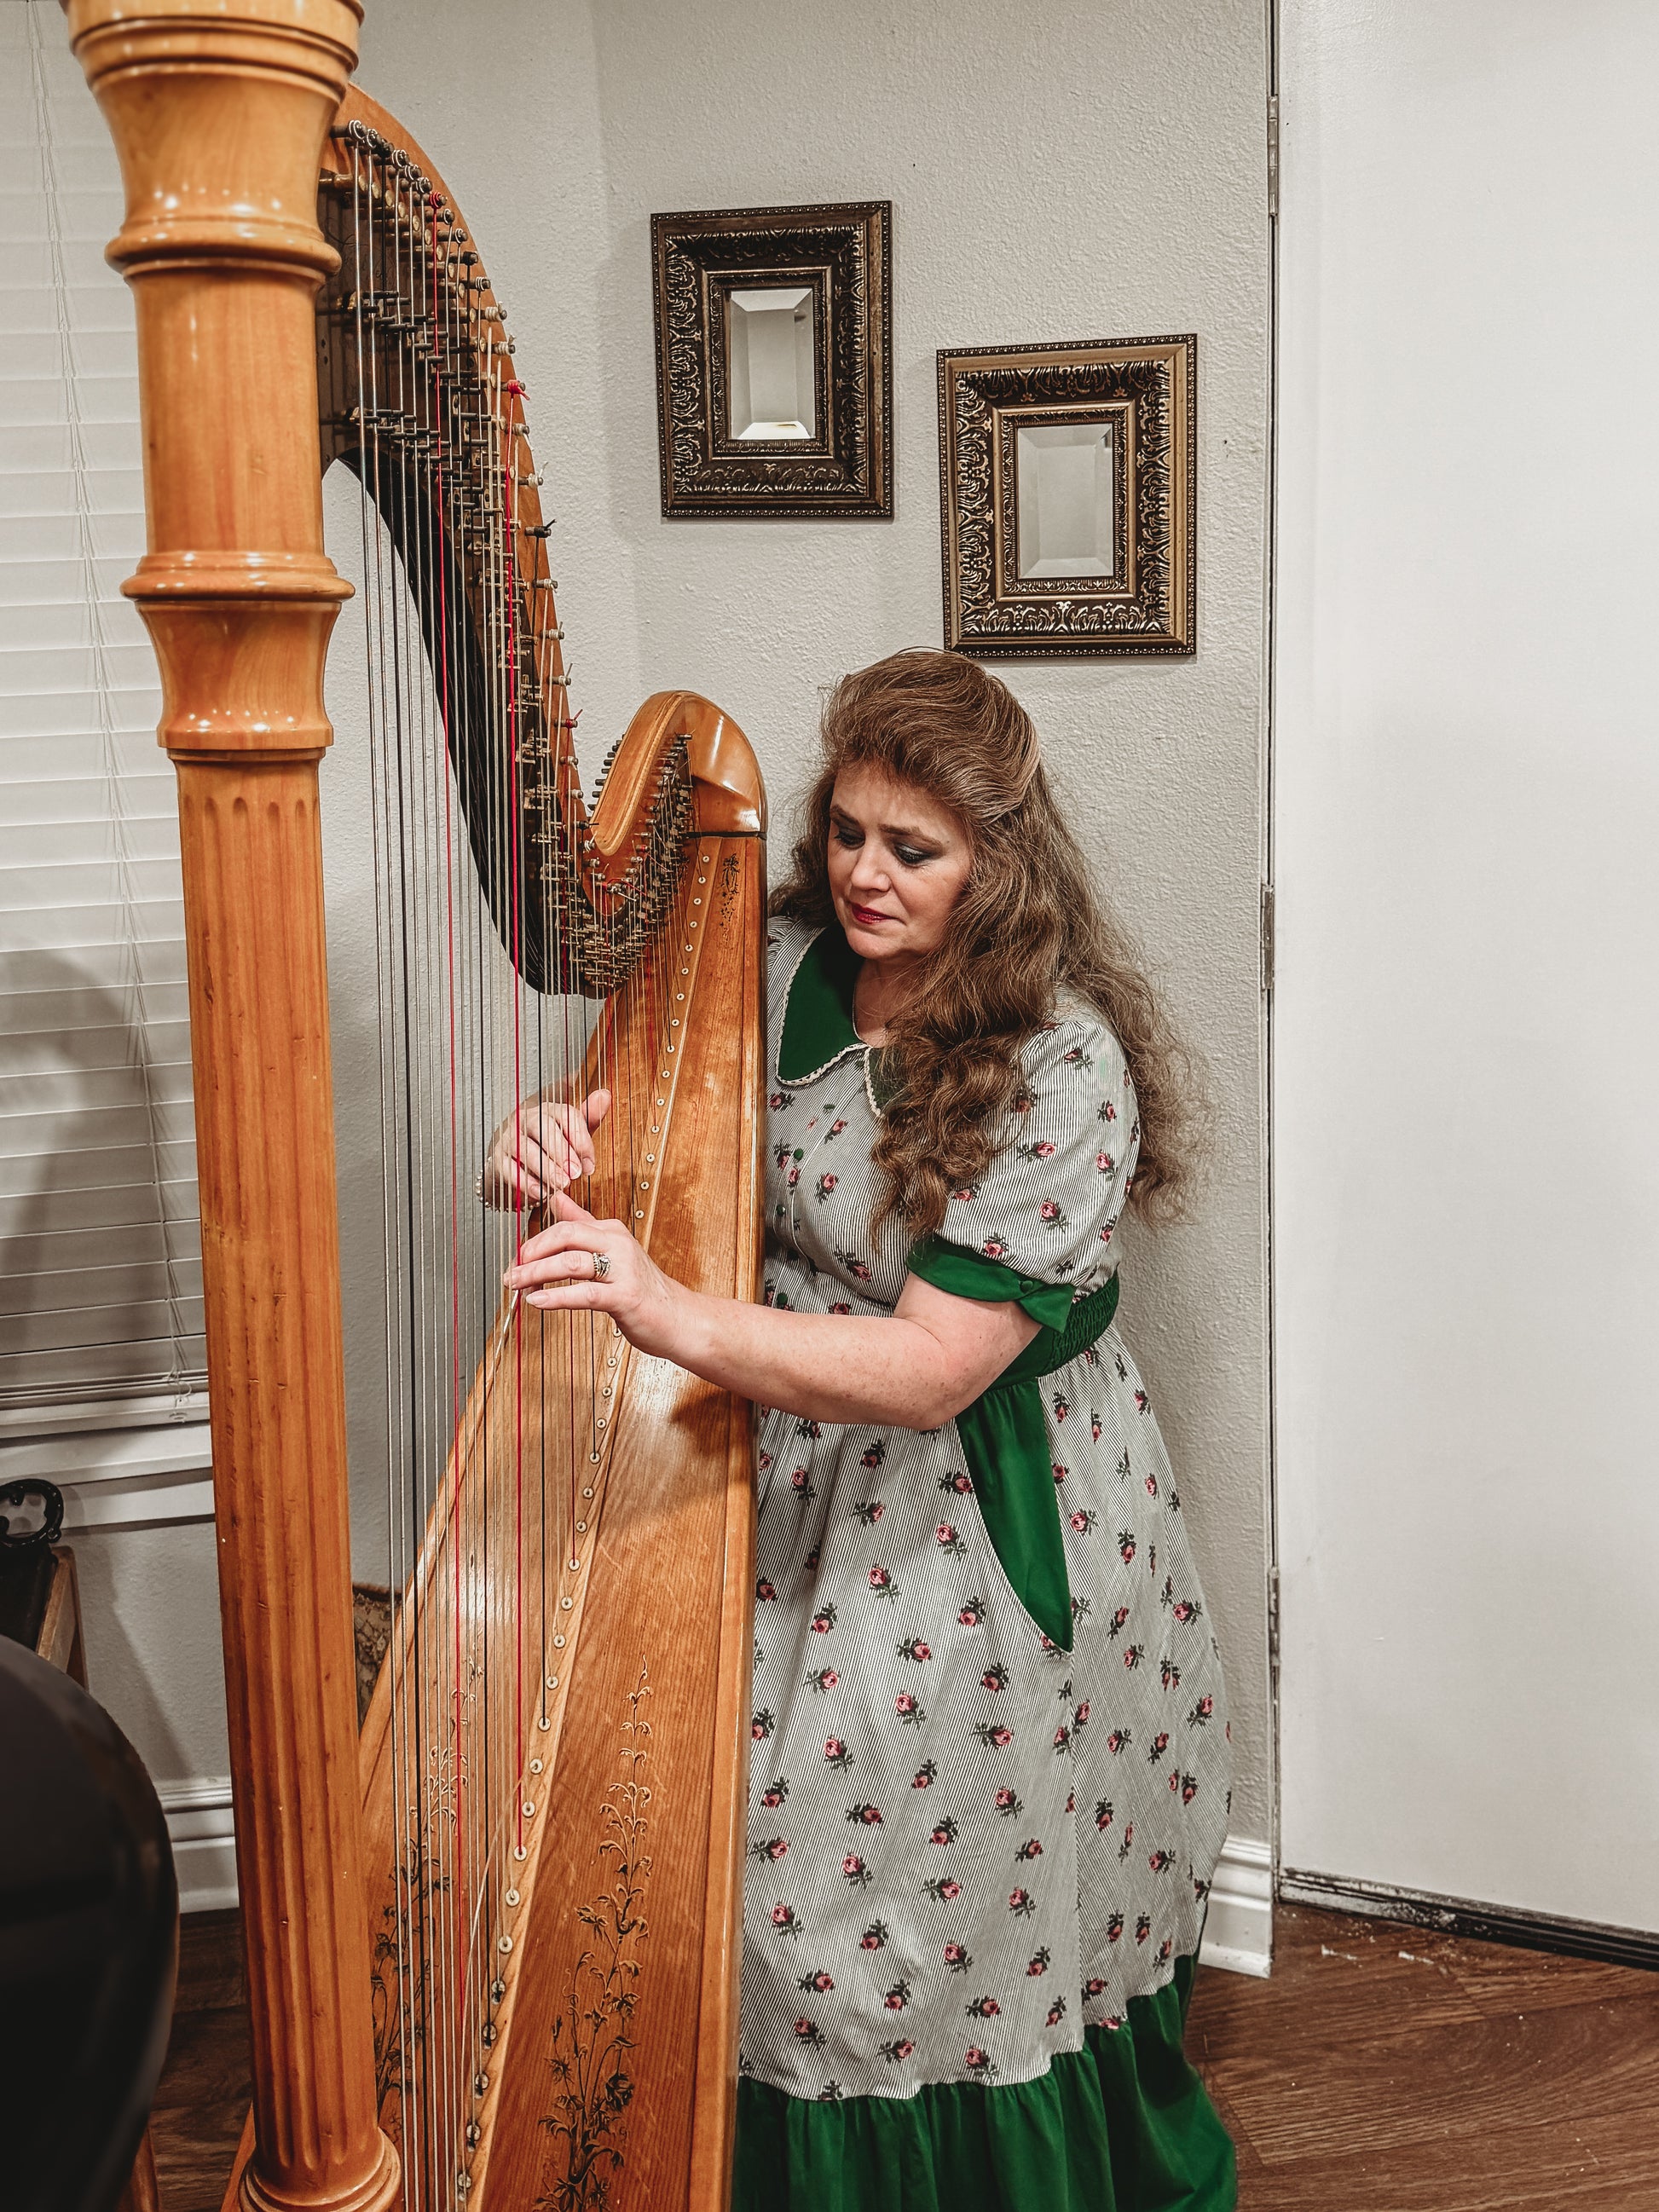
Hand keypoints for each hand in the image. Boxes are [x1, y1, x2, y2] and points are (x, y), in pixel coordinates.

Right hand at [481, 1088, 609, 1210]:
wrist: (515, 1163)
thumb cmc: (548, 1146)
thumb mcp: (571, 1133)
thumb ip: (588, 1117)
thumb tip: (605, 1095)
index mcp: (549, 1110)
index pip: (566, 1115)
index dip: (580, 1139)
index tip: (590, 1164)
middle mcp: (527, 1119)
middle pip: (544, 1128)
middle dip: (562, 1152)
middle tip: (576, 1174)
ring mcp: (510, 1138)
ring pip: (526, 1149)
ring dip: (546, 1168)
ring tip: (562, 1184)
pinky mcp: (497, 1159)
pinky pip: (509, 1168)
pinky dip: (525, 1182)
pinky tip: (541, 1193)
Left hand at [505, 1192, 685, 1360]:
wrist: (678, 1318)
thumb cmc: (643, 1289)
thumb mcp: (612, 1250)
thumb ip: (583, 1224)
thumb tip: (556, 1198)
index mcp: (612, 1232)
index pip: (565, 1226)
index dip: (535, 1242)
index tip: (517, 1258)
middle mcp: (618, 1245)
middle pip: (565, 1236)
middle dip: (532, 1253)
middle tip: (511, 1270)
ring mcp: (623, 1270)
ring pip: (571, 1263)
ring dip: (537, 1274)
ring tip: (517, 1286)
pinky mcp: (625, 1297)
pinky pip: (584, 1294)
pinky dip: (556, 1298)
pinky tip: (538, 1302)